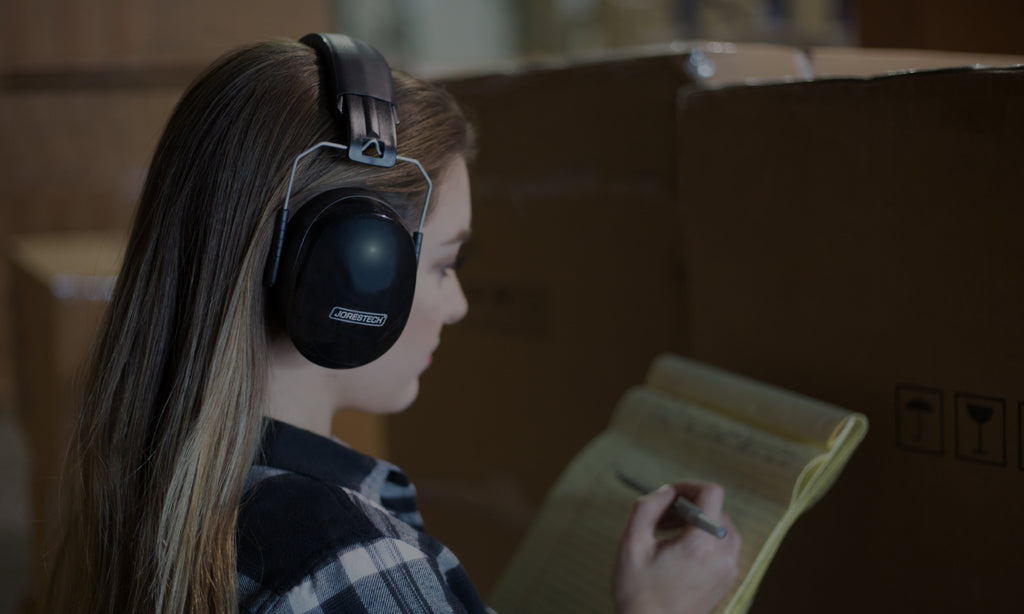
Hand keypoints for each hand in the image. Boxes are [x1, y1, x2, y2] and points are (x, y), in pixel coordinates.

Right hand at [612, 482, 740, 613]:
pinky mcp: (726, 580)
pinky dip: (704, 539)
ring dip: (696, 522)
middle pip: (715, 509)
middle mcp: (721, 556)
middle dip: (687, 507)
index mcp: (700, 545)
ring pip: (720, 526)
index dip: (688, 485)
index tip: (670, 495)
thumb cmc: (639, 595)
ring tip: (668, 536)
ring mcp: (727, 570)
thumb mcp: (631, 544)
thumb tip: (665, 491)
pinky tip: (679, 552)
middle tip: (660, 519)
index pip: (711, 493)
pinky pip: (722, 546)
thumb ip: (647, 508)